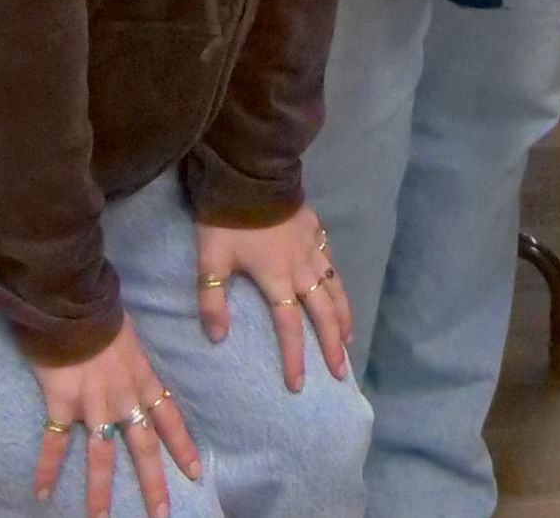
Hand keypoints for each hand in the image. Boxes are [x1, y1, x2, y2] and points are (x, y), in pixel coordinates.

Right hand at [30, 320, 201, 516]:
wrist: (72, 301)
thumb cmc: (99, 314)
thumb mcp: (128, 339)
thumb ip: (130, 363)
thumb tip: (130, 372)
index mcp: (143, 379)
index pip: (170, 418)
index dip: (182, 446)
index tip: (194, 472)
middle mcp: (124, 397)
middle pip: (143, 446)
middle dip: (153, 482)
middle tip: (162, 513)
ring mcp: (94, 403)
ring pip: (102, 455)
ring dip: (101, 490)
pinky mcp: (63, 402)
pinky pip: (55, 441)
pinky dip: (47, 467)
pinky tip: (41, 492)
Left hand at [197, 206, 350, 393]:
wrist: (251, 175)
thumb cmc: (227, 221)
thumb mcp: (210, 262)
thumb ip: (213, 302)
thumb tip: (218, 339)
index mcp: (277, 279)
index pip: (289, 327)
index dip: (294, 357)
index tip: (298, 385)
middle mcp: (302, 269)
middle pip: (323, 313)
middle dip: (332, 345)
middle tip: (340, 372)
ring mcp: (313, 249)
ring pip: (335, 289)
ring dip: (343, 317)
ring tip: (348, 340)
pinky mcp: (316, 231)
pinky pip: (332, 262)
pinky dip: (338, 283)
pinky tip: (339, 290)